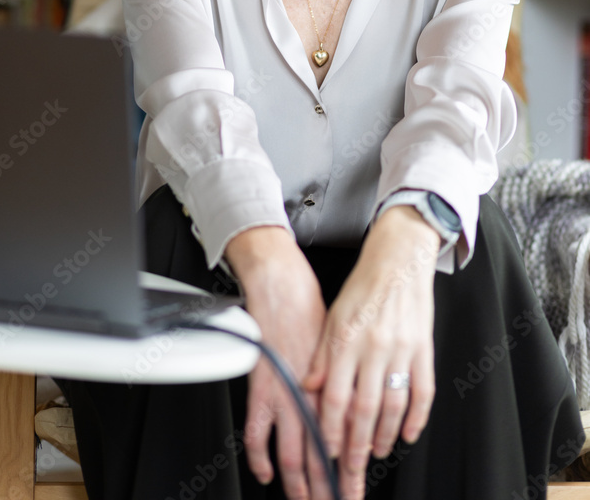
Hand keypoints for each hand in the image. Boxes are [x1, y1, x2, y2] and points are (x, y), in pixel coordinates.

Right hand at [225, 226, 330, 499]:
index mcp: (335, 385)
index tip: (355, 487)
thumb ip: (342, 381)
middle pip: (325, 456)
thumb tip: (353, 410)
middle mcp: (312, 395)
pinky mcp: (262, 388)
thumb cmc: (312, 312)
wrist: (283, 287)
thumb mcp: (339, 348)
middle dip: (333, 486)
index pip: (347, 441)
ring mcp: (286, 395)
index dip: (352, 468)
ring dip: (303, 484)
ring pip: (297, 455)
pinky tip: (266, 474)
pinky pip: (257, 433)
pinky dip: (260, 458)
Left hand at [303, 207, 439, 499]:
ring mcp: (402, 349)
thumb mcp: (332, 316)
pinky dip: (416, 417)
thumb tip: (308, 386)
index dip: (330, 429)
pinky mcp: (424, 349)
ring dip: (383, 436)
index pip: (335, 396)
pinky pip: (422, 392)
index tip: (326, 452)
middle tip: (350, 472)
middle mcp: (374, 346)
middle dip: (355, 447)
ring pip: (393, 406)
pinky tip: (407, 434)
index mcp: (347, 339)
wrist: (399, 259)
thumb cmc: (363, 286)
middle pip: (364, 409)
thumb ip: (321, 354)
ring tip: (374, 453)